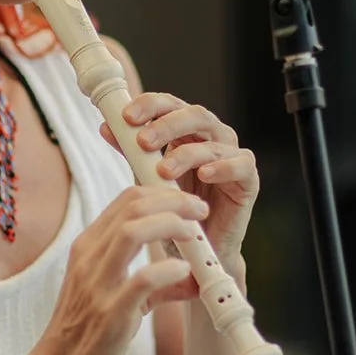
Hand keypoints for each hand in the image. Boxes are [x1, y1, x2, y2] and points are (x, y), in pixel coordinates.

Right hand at [32, 184, 207, 354]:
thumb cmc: (87, 336)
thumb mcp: (116, 299)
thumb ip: (153, 285)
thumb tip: (190, 277)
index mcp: (88, 249)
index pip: (126, 199)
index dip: (164, 194)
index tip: (190, 205)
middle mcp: (89, 259)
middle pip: (133, 206)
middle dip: (175, 201)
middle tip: (200, 212)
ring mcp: (98, 285)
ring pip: (134, 230)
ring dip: (172, 224)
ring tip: (194, 235)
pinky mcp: (111, 314)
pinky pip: (143, 279)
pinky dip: (169, 269)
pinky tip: (183, 273)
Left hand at [102, 92, 258, 272]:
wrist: (194, 250)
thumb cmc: (173, 207)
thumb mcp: (146, 176)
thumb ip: (131, 151)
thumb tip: (107, 127)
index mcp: (186, 130)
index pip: (170, 104)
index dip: (150, 105)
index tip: (126, 117)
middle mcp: (212, 136)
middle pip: (194, 114)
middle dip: (166, 125)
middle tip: (143, 142)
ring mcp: (232, 155)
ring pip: (212, 141)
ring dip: (185, 154)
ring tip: (163, 171)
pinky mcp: (249, 179)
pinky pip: (241, 165)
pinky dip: (222, 166)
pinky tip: (204, 174)